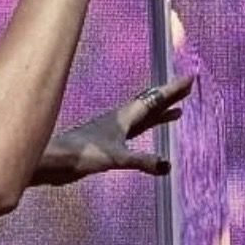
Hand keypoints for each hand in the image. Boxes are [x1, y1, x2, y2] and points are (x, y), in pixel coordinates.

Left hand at [38, 75, 194, 184]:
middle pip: (151, 105)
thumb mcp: (116, 158)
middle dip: (170, 98)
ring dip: (160, 114)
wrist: (54, 160)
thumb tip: (166, 165)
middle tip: (188, 89)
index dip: (173, 90)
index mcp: (124, 117)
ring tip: (177, 113)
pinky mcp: (108, 143)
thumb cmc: (82, 154)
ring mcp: (114, 131)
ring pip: (143, 118)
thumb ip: (141, 161)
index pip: (155, 100)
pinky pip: (134, 132)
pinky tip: (145, 135)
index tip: (190, 78)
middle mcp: (121, 120)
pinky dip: (146, 129)